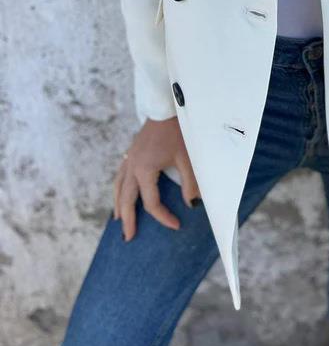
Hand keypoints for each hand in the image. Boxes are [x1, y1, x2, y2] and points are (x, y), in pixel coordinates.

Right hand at [114, 117, 200, 241]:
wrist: (166, 108)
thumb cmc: (178, 131)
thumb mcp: (187, 158)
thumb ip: (190, 183)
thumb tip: (193, 205)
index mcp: (145, 169)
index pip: (151, 202)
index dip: (163, 217)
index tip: (176, 225)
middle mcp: (132, 166)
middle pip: (126, 199)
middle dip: (128, 220)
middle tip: (128, 238)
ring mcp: (129, 159)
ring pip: (118, 188)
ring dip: (119, 205)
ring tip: (119, 220)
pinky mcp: (131, 152)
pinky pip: (119, 177)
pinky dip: (118, 190)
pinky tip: (121, 194)